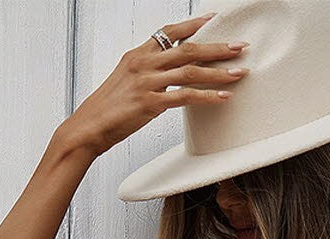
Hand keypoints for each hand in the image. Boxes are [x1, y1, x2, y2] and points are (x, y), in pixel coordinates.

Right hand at [57, 14, 250, 156]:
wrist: (89, 126)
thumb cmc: (108, 109)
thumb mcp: (126, 81)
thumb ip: (148, 73)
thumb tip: (168, 75)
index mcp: (138, 55)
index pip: (170, 32)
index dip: (194, 25)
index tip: (214, 20)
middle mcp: (144, 63)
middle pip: (188, 49)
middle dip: (217, 47)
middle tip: (240, 47)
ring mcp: (147, 82)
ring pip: (190, 71)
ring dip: (218, 72)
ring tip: (239, 73)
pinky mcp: (150, 102)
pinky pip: (185, 96)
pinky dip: (207, 96)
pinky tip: (222, 97)